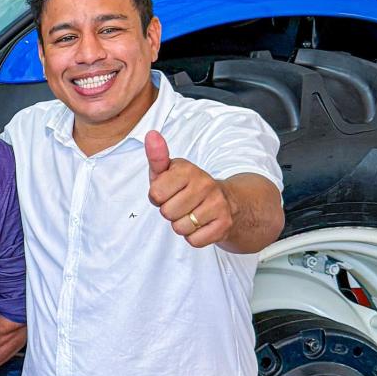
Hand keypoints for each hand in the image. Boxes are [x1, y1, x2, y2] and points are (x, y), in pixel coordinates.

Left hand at [144, 131, 234, 247]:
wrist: (225, 201)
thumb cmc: (187, 187)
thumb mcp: (169, 171)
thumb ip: (157, 156)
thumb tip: (151, 134)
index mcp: (187, 170)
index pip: (155, 195)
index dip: (158, 197)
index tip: (169, 192)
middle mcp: (205, 184)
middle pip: (167, 213)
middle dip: (170, 212)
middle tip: (182, 204)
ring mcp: (217, 204)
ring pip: (180, 228)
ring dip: (182, 225)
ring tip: (191, 213)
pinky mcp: (224, 224)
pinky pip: (194, 241)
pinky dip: (194, 237)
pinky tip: (201, 224)